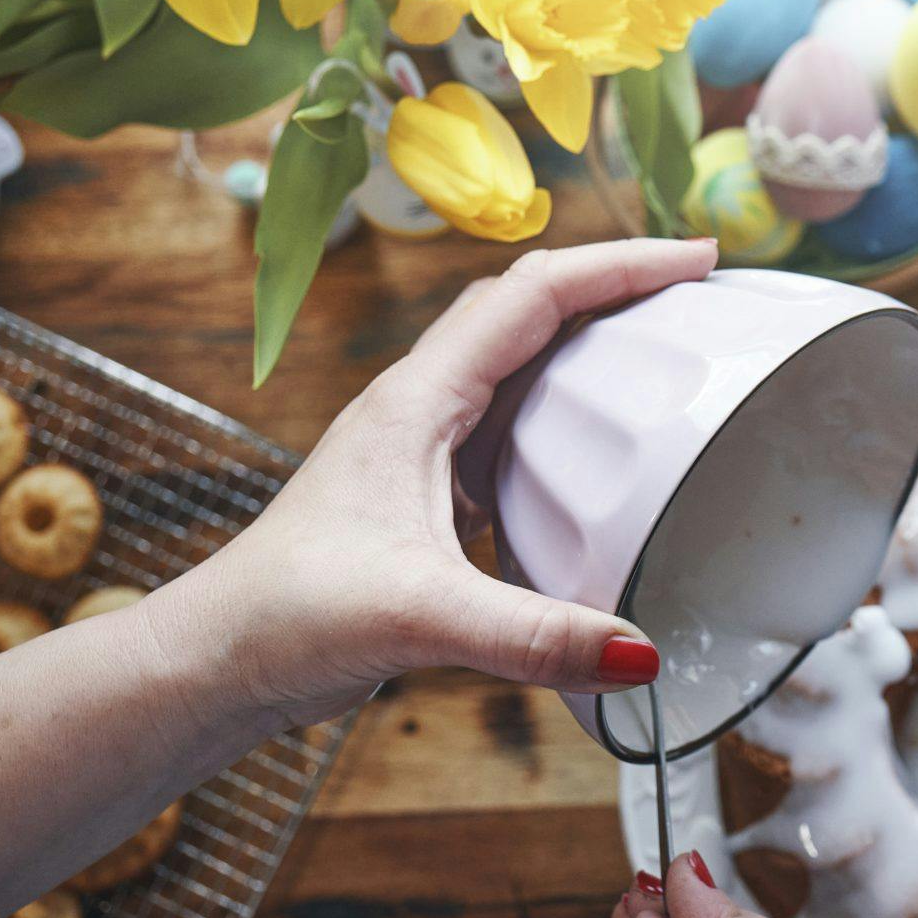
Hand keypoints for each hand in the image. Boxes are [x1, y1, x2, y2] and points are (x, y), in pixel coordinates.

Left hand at [155, 239, 718, 729]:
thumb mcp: (420, 617)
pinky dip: (567, 418)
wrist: (216, 660)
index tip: (699, 258)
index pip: (533, 296)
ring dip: (592, 345)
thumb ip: (533, 636)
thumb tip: (642, 650)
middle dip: (618, 286)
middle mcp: (420, 407)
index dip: (620, 265)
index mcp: (416, 400)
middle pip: (530, 311)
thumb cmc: (287, 616)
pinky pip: (511, 429)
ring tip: (667, 350)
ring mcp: (422, 449)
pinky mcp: (426, 496)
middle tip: (701, 293)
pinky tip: (601, 455)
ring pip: (520, 366)